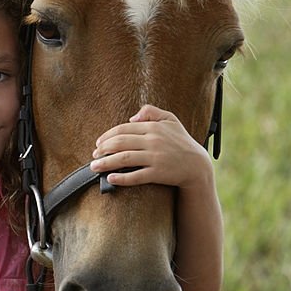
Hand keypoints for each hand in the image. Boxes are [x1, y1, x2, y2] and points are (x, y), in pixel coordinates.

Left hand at [90, 104, 212, 189]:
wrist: (197, 165)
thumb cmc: (182, 142)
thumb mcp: (171, 120)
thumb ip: (152, 112)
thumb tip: (132, 117)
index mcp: (153, 127)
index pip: (123, 129)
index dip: (107, 136)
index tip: (98, 143)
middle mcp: (153, 141)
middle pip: (120, 143)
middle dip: (103, 149)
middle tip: (94, 155)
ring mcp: (155, 158)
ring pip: (124, 159)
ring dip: (106, 163)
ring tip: (95, 167)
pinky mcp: (158, 173)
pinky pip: (136, 176)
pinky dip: (122, 178)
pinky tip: (111, 179)